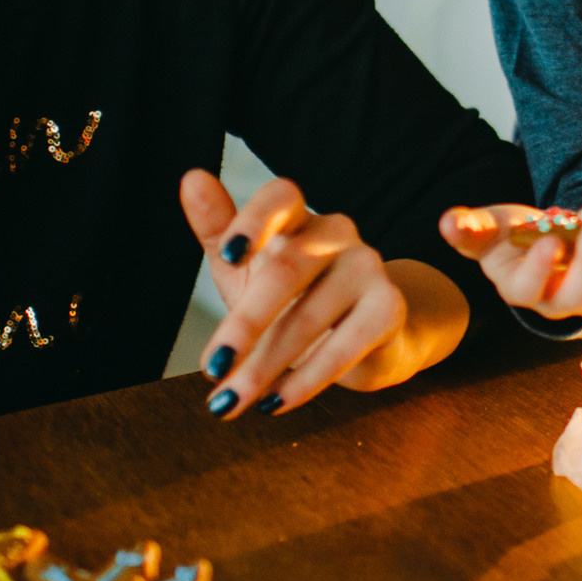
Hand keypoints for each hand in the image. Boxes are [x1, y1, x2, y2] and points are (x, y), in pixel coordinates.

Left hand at [181, 170, 423, 418]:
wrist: (367, 337)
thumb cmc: (294, 298)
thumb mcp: (248, 270)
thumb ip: (219, 230)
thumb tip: (191, 177)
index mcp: (298, 218)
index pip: (282, 197)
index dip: (254, 220)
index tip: (229, 255)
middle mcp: (337, 233)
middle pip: (286, 270)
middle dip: (244, 325)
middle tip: (211, 368)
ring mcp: (368, 266)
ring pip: (310, 316)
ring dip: (265, 366)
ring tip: (231, 402)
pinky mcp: (390, 307)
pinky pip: (346, 345)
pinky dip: (307, 380)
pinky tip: (275, 403)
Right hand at [439, 206, 581, 319]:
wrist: (549, 241)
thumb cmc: (514, 237)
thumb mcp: (488, 228)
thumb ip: (470, 228)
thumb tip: (449, 223)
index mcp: (523, 287)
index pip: (530, 289)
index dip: (540, 269)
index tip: (549, 241)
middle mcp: (562, 301)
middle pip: (580, 295)